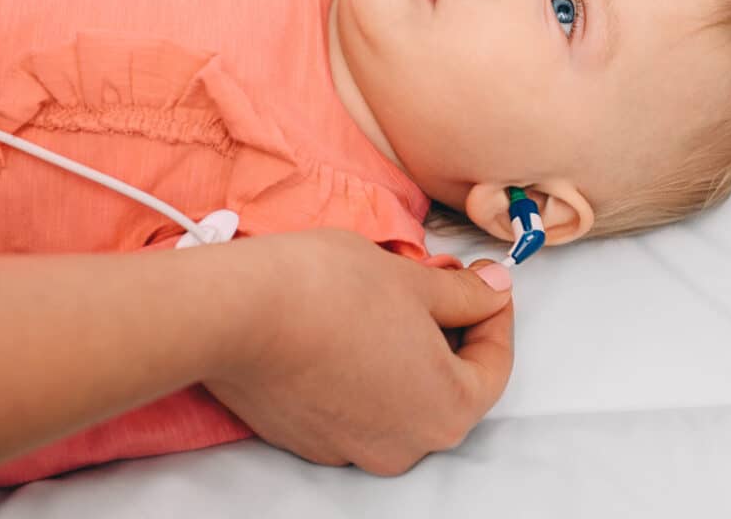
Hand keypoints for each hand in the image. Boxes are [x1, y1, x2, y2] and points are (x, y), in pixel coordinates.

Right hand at [206, 229, 514, 475]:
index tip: (483, 280)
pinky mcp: (306, 440)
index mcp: (447, 411)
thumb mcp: (413, 279)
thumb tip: (494, 290)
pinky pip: (351, 407)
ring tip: (382, 301)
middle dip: (446, 333)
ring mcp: (350, 449)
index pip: (494, 365)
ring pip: (397, 398)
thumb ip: (464, 295)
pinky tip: (341, 329)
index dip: (494, 313)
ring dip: (401, 353)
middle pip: (446, 388)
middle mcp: (405, 445)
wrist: (236, 313)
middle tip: (433, 282)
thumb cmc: (330, 289)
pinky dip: (358, 371)